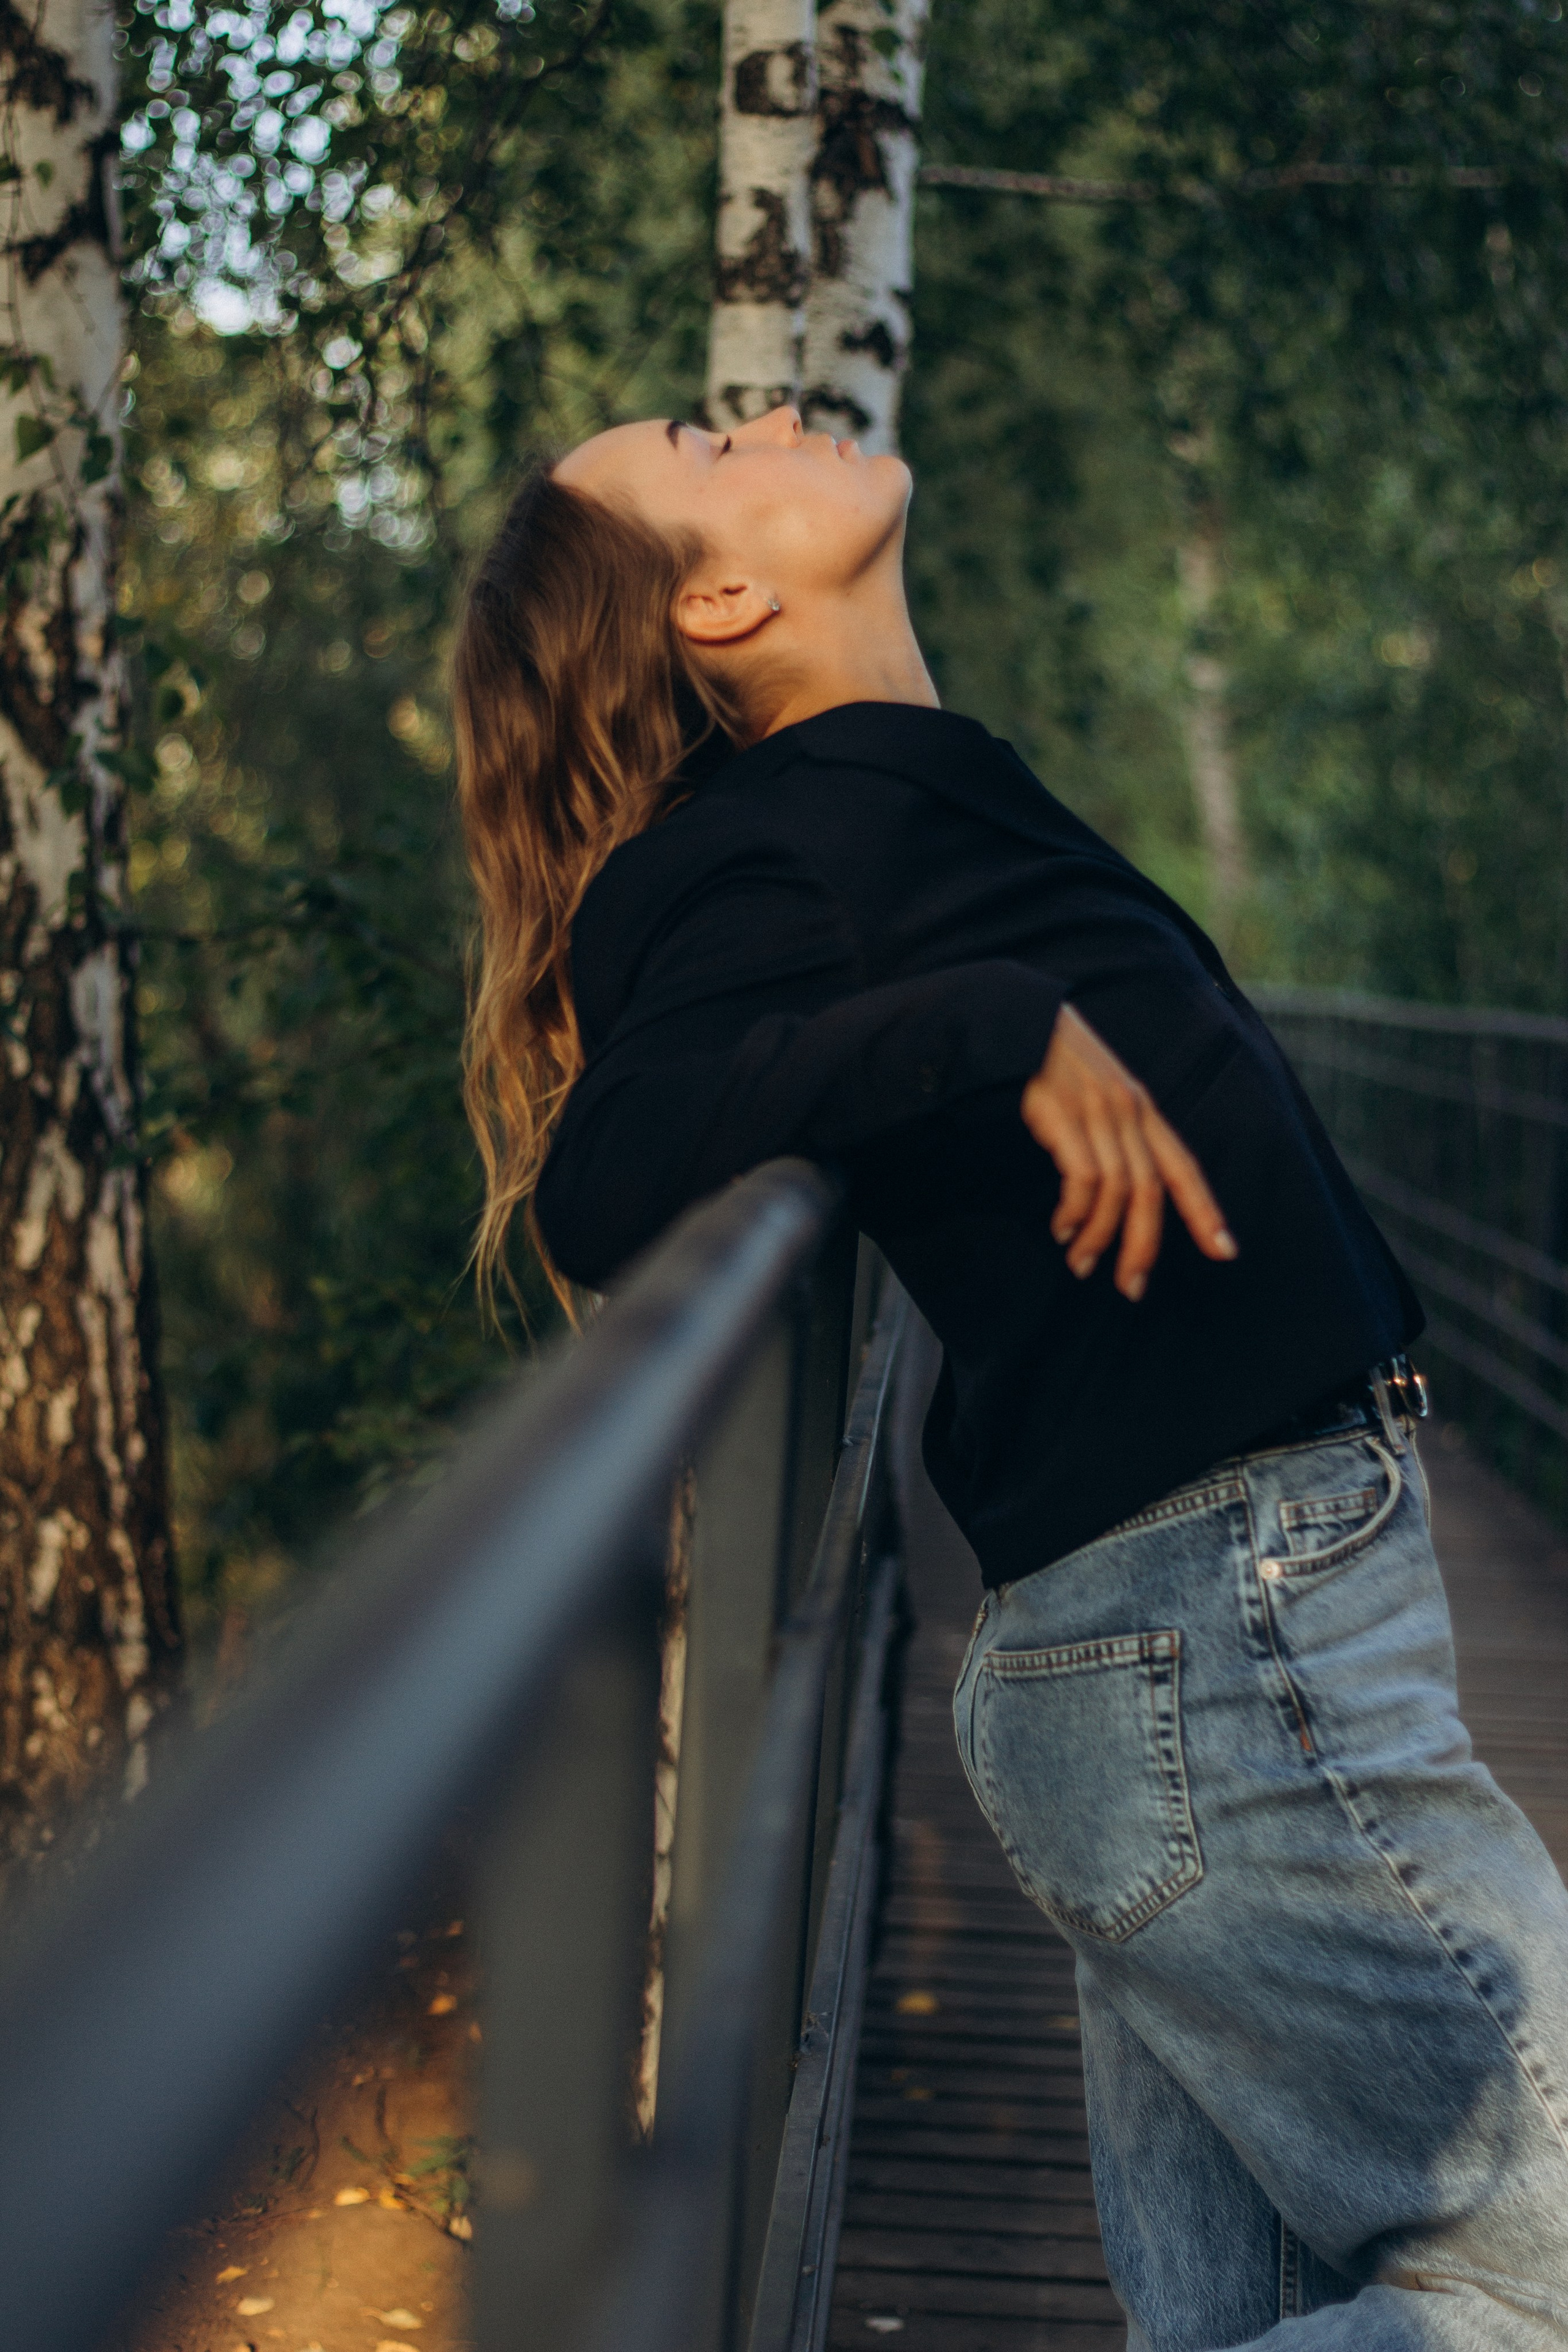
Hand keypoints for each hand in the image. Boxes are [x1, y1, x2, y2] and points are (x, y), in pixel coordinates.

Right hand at [1020, 1004, 1237, 1301]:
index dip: (1205, 1211)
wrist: (1020, 1022)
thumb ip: (1121, 1131)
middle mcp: (1128, 1111)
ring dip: (1099, 1238)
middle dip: (1144, 1246)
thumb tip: (1126, 1189)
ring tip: (1081, 1264)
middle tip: (1131, 1287)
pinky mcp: (1063, 1116)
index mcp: (1142, 1108)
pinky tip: (1062, 1229)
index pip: (1183, 1167)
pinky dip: (1075, 1213)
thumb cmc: (1056, 1063)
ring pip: (1116, 1191)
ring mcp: (1096, 1113)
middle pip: (1151, 1191)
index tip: (1225, 1251)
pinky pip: (1081, 1180)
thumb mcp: (1102, 1092)